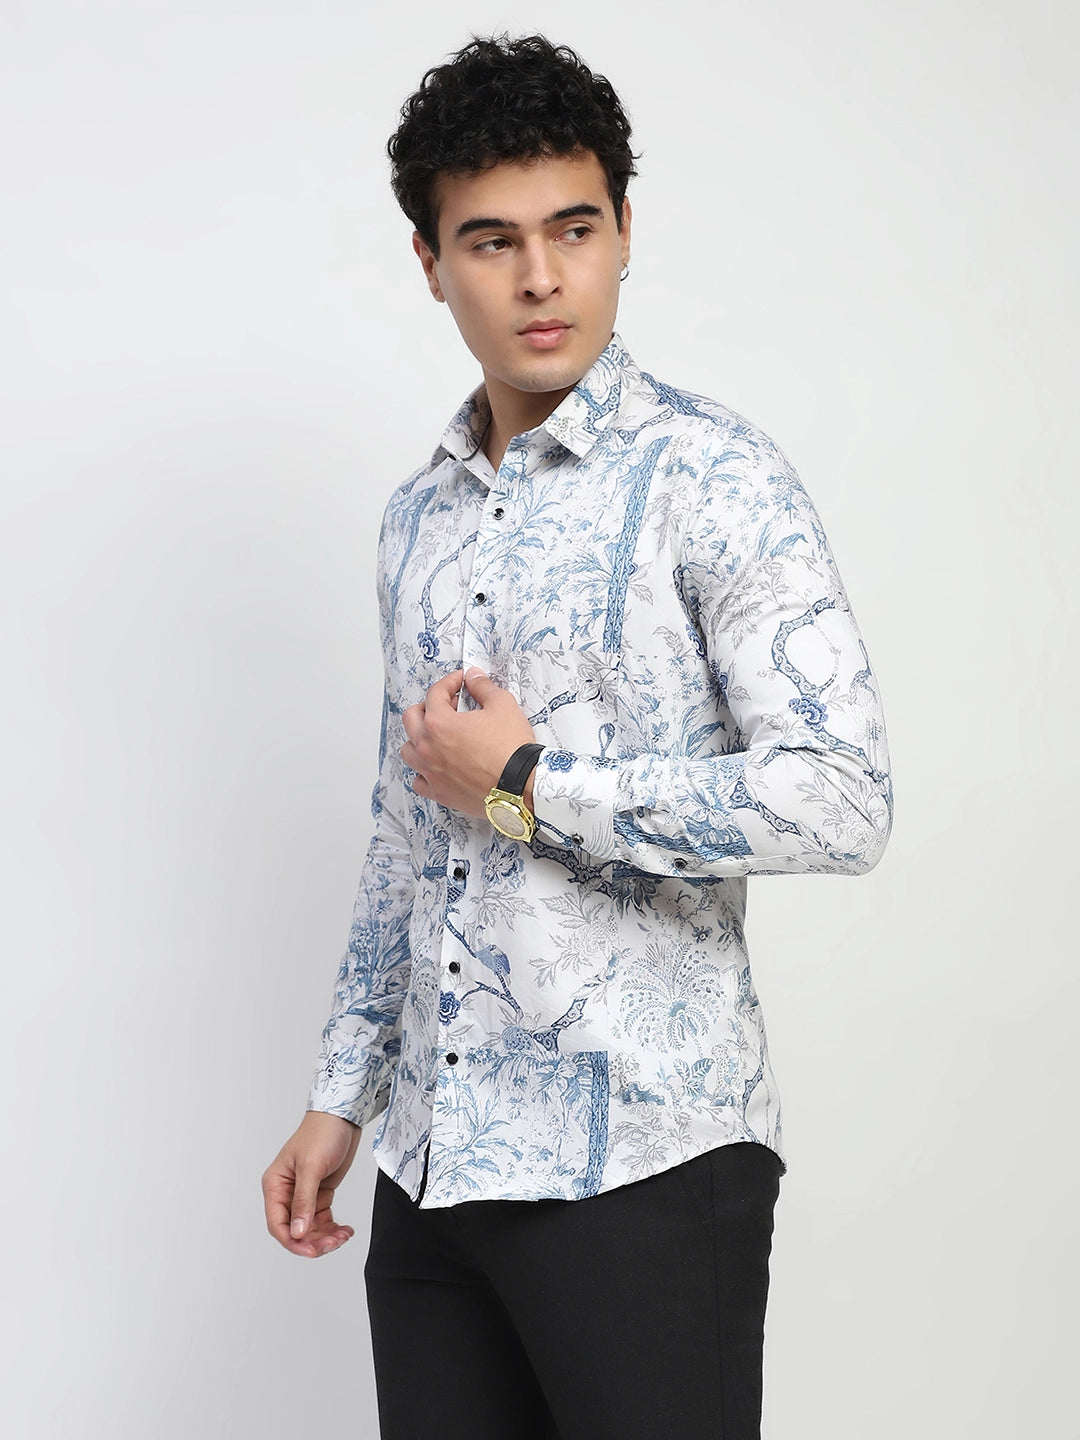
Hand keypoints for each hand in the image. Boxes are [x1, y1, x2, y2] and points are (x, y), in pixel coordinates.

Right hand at [262, 1110, 361, 1258]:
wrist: (343, 1117)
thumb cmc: (322, 1133)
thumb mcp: (311, 1167)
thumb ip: (304, 1201)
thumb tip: (298, 1232)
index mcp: (275, 1185)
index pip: (278, 1224)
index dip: (293, 1241)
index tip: (311, 1251)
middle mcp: (286, 1193)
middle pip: (295, 1230)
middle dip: (313, 1241)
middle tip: (333, 1243)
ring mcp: (304, 1194)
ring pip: (310, 1228)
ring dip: (326, 1236)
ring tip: (343, 1235)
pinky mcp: (320, 1193)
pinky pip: (322, 1219)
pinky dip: (333, 1228)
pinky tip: (345, 1229)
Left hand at [401, 667, 534, 816]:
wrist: (521, 785)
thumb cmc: (511, 748)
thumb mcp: (502, 705)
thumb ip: (483, 687)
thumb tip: (474, 678)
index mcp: (439, 723)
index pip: (434, 694)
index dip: (449, 682)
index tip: (460, 682)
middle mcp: (428, 748)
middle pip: (411, 718)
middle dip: (428, 706)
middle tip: (448, 706)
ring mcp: (431, 772)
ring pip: (408, 750)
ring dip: (419, 738)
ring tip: (437, 736)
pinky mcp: (440, 793)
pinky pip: (419, 781)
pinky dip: (423, 771)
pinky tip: (437, 766)